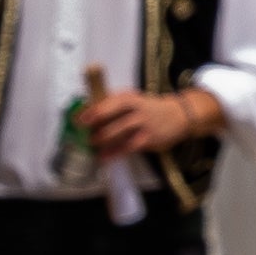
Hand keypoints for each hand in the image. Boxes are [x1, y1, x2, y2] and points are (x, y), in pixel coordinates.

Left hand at [77, 73, 212, 158]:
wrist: (180, 115)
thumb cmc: (149, 109)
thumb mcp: (133, 100)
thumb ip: (112, 105)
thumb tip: (85, 114)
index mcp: (127, 97)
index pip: (103, 102)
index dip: (87, 111)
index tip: (75, 120)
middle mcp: (135, 108)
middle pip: (107, 114)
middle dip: (91, 125)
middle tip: (81, 133)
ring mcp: (142, 123)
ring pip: (115, 131)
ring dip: (100, 139)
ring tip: (92, 143)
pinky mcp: (148, 138)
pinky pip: (126, 147)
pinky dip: (113, 153)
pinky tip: (103, 157)